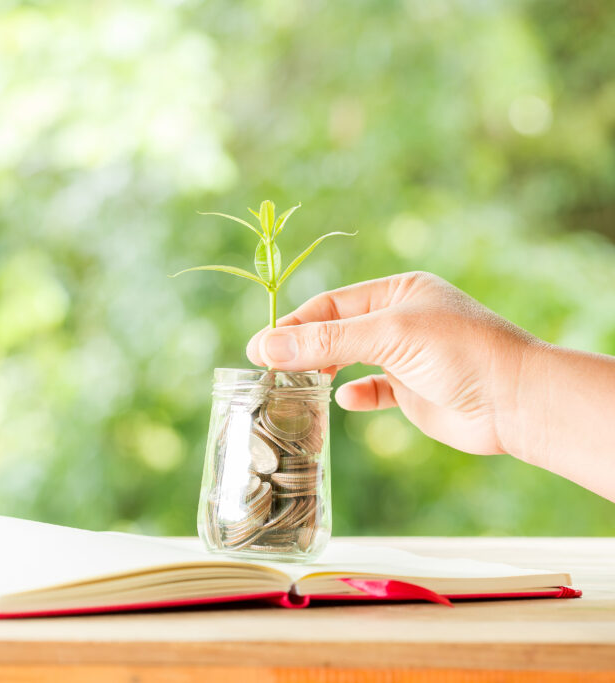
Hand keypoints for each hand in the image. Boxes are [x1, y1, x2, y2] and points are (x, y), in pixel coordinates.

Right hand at [246, 271, 536, 455]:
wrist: (517, 402)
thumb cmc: (461, 353)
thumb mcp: (388, 336)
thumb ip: (326, 341)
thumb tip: (266, 347)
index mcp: (398, 291)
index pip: (331, 304)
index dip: (294, 325)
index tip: (260, 348)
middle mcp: (402, 319)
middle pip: (336, 330)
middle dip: (303, 348)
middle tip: (267, 369)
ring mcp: (408, 356)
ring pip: (351, 359)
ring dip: (323, 370)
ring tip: (293, 384)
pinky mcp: (415, 391)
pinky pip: (374, 390)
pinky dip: (357, 394)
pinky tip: (346, 400)